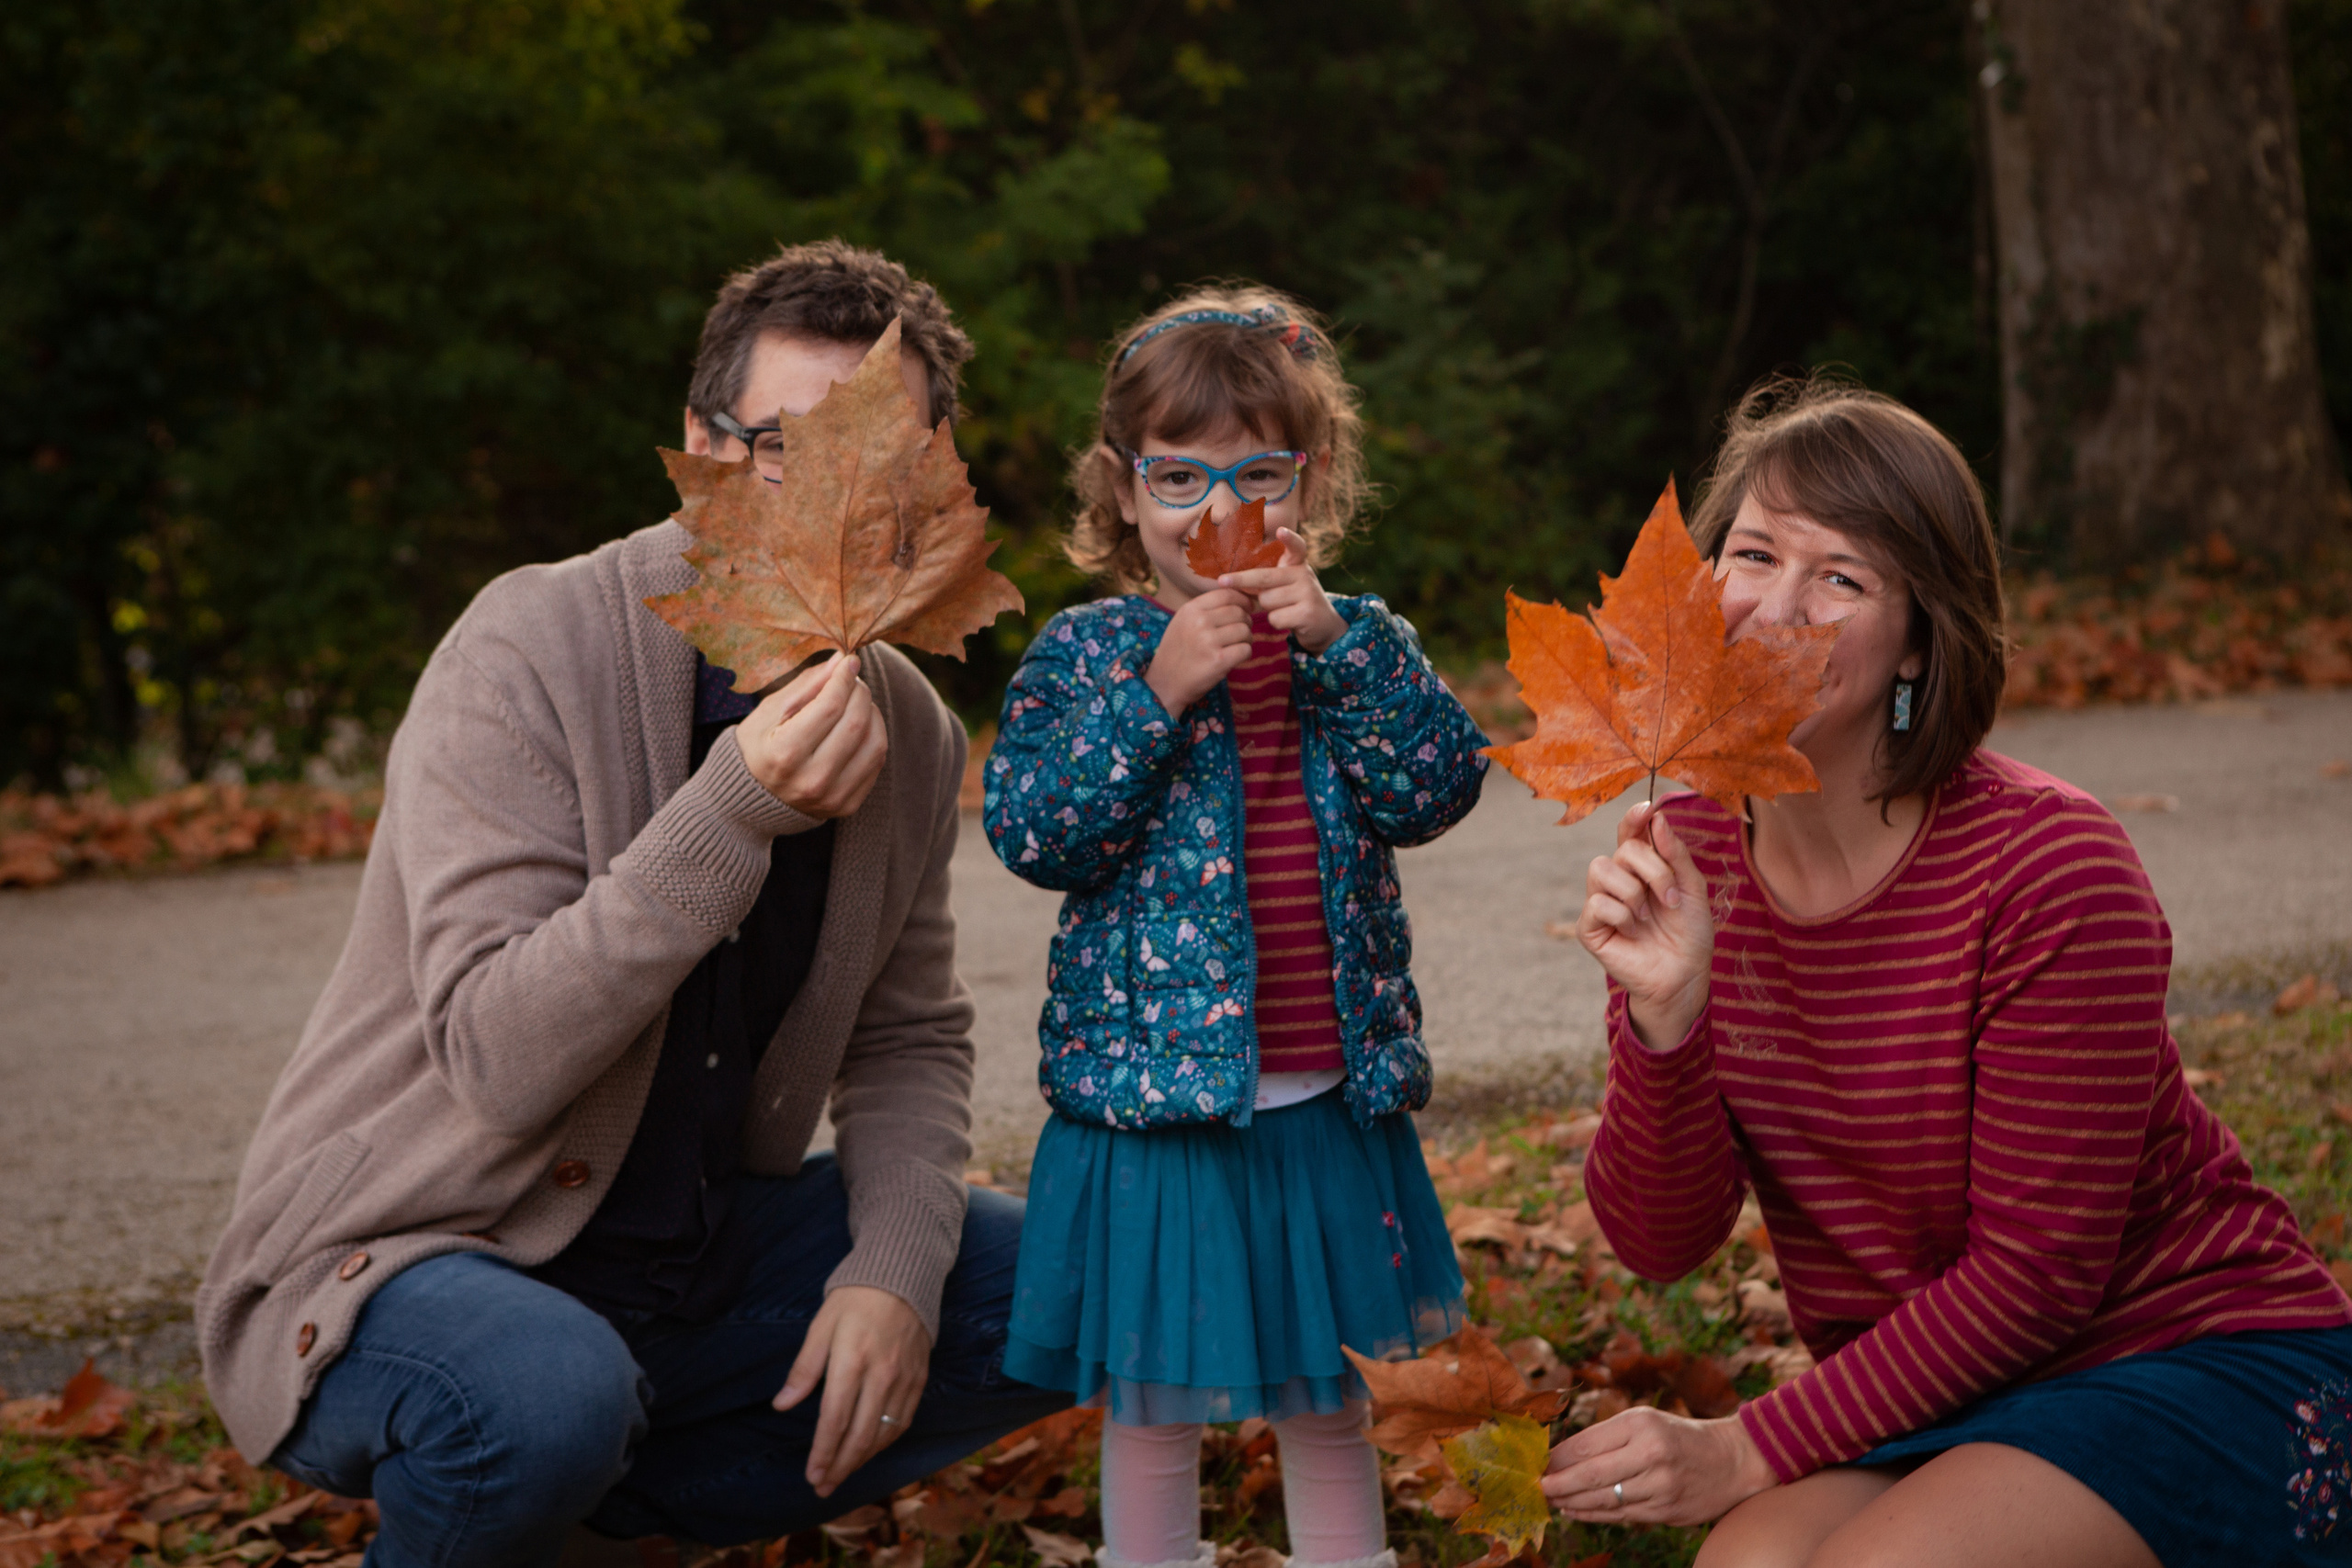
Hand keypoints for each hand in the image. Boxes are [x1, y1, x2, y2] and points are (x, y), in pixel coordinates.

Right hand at [738, 652, 887, 819]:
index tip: (849, 661)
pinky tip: (860, 724)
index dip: (844, 679)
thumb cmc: (759, 746)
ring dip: (872, 713)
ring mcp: (832, 797)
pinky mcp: (848, 805)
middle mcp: (811, 780)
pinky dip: (874, 735)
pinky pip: (876, 761)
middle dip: (860, 693)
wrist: (754, 797)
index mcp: (785, 754)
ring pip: (875, 743)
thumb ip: (807, 685)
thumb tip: (841, 660)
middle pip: (856, 723)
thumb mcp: (770, 711)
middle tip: (852, 680)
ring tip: (857, 701)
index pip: (830, 707)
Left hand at [773, 1284, 933, 1496]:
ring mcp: (905, 1379)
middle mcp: (882, 1375)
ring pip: (884, 1433)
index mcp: (852, 1361)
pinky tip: (869, 1451)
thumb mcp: (821, 1326)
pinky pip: (903, 1421)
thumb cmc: (855, 1300)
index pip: (835, 1419)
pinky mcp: (920, 1379)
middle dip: (840, 1466)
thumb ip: (804, 1369)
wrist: (904, 1277)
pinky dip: (885, 1442)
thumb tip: (782, 1405)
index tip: (811, 1475)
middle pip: (861, 1435)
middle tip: (823, 1486)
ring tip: (841, 1474)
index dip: (823, 1452)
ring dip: (861, 1460)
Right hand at [1145, 587, 1253, 714]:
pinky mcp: (1219, 660)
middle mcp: (1199, 621)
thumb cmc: (1178, 652)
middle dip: (1245, 622)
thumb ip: (1206, 609)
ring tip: (1235, 647)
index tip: (1247, 608)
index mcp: (1191, 609)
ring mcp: (1209, 641)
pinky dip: (1244, 655)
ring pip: (1245, 631)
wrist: (1165, 683)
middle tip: (1240, 634)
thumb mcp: (1183, 622)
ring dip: (1246, 640)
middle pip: (1239, 613)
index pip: (1226, 594)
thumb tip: (1240, 599)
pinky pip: (1246, 650)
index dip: (1242, 600)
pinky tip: (1234, 659)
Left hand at [1219, 528, 1347, 652]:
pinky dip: (1275, 622)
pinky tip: (1289, 620)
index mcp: (1297, 564)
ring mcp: (1308, 593)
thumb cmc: (1294, 601)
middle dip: (1242, 581)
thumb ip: (1266, 579)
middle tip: (1222, 581)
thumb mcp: (1284, 584)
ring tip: (1282, 608)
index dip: (1289, 539)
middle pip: (1265, 577)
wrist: (1323, 625)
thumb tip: (1231, 580)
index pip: (1297, 547)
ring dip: (1267, 608)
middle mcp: (1304, 574)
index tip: (1281, 531)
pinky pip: (1275, 617)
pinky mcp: (1307, 613)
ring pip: (1267, 600)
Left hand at [1541, 1405, 1777, 1525]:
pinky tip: (1575, 1511)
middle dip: (1558, 1484)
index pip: (1586, 1444)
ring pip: (1604, 1500)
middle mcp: (1650, 1454)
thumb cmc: (1678, 1436)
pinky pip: (1621, 1515)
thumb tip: (1559, 1457)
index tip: (1536, 1464)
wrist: (1732, 1460)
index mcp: (1640, 1424)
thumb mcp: (1643, 1422)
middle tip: (1537, 1488)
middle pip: (1590, 1475)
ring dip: (1572, 1503)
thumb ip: (1605, 1438)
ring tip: (1552, 1500)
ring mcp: (1660, 1486)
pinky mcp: (1666, 1511)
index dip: (1557, 1458)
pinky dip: (1594, 1515)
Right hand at [1575, 800, 1713, 1050]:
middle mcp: (1618, 879)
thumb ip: (1676, 854)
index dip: (1633, 818)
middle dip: (1653, 869)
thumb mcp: (1693, 888)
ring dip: (1634, 893)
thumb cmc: (1690, 933)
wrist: (1684, 975)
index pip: (1629, 832)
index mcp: (1642, 866)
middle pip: (1622, 849)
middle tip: (1670, 898)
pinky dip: (1622, 916)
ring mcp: (1601, 901)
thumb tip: (1657, 818)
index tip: (1648, 810)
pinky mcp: (1590, 927)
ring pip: (1601, 869)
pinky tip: (1633, 932)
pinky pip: (1597, 903)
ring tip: (1648, 918)